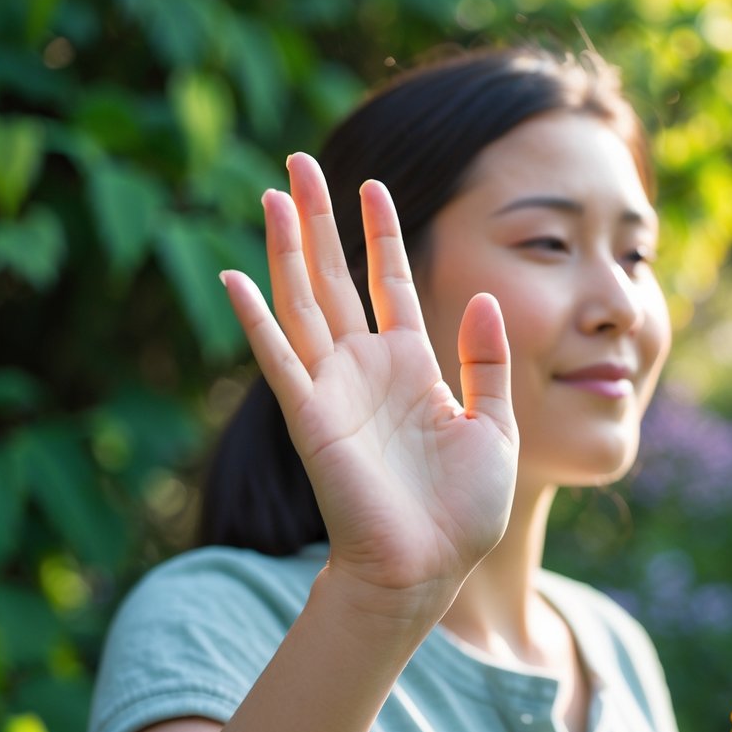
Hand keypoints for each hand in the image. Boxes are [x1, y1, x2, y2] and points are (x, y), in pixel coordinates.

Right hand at [220, 153, 517, 616]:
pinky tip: (237, 276)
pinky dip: (256, 319)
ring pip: (303, 303)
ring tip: (272, 194)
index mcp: (412, 366)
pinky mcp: (312, 417)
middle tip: (298, 164)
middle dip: (317, 221)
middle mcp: (367, 368)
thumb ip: (487, 361)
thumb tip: (482, 297)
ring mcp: (335, 389)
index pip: (390, 282)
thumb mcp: (494, 424)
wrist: (429, 567)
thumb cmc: (463, 508)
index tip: (372, 185)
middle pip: (335, 278)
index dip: (380, 233)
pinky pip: (279, 359)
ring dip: (286, 249)